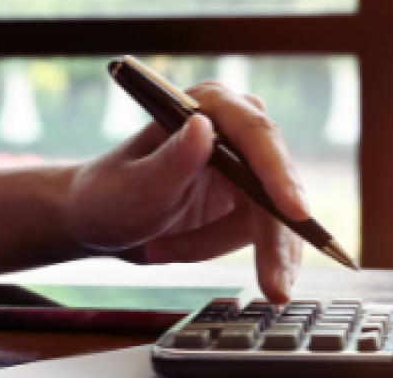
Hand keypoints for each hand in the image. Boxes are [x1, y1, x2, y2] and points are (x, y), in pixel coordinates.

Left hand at [63, 81, 307, 301]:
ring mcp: (245, 165)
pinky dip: (225, 251)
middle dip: (271, 238)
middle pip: (274, 183)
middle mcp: (233, 129)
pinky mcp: (247, 199)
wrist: (98, 221)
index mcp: (207, 105)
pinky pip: (261, 234)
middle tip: (274, 287)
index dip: (278, 173)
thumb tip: (203, 127)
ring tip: (163, 250)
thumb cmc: (107, 195)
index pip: (255, 135)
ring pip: (270, 217)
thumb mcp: (134, 185)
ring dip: (218, 244)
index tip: (294, 211)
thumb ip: (171, 160)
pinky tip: (181, 252)